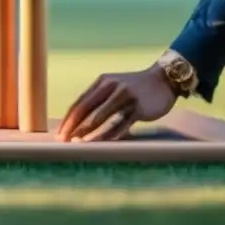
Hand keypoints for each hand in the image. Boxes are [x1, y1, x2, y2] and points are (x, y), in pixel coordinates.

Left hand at [56, 64, 177, 142]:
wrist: (164, 81)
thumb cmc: (135, 88)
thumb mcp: (115, 87)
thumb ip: (99, 100)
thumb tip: (79, 121)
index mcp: (102, 82)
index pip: (80, 102)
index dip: (69, 119)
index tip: (60, 134)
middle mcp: (111, 87)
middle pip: (86, 108)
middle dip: (73, 126)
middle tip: (64, 141)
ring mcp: (125, 97)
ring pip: (101, 116)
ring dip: (88, 131)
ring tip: (77, 143)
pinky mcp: (138, 107)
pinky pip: (121, 124)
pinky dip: (109, 134)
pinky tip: (101, 143)